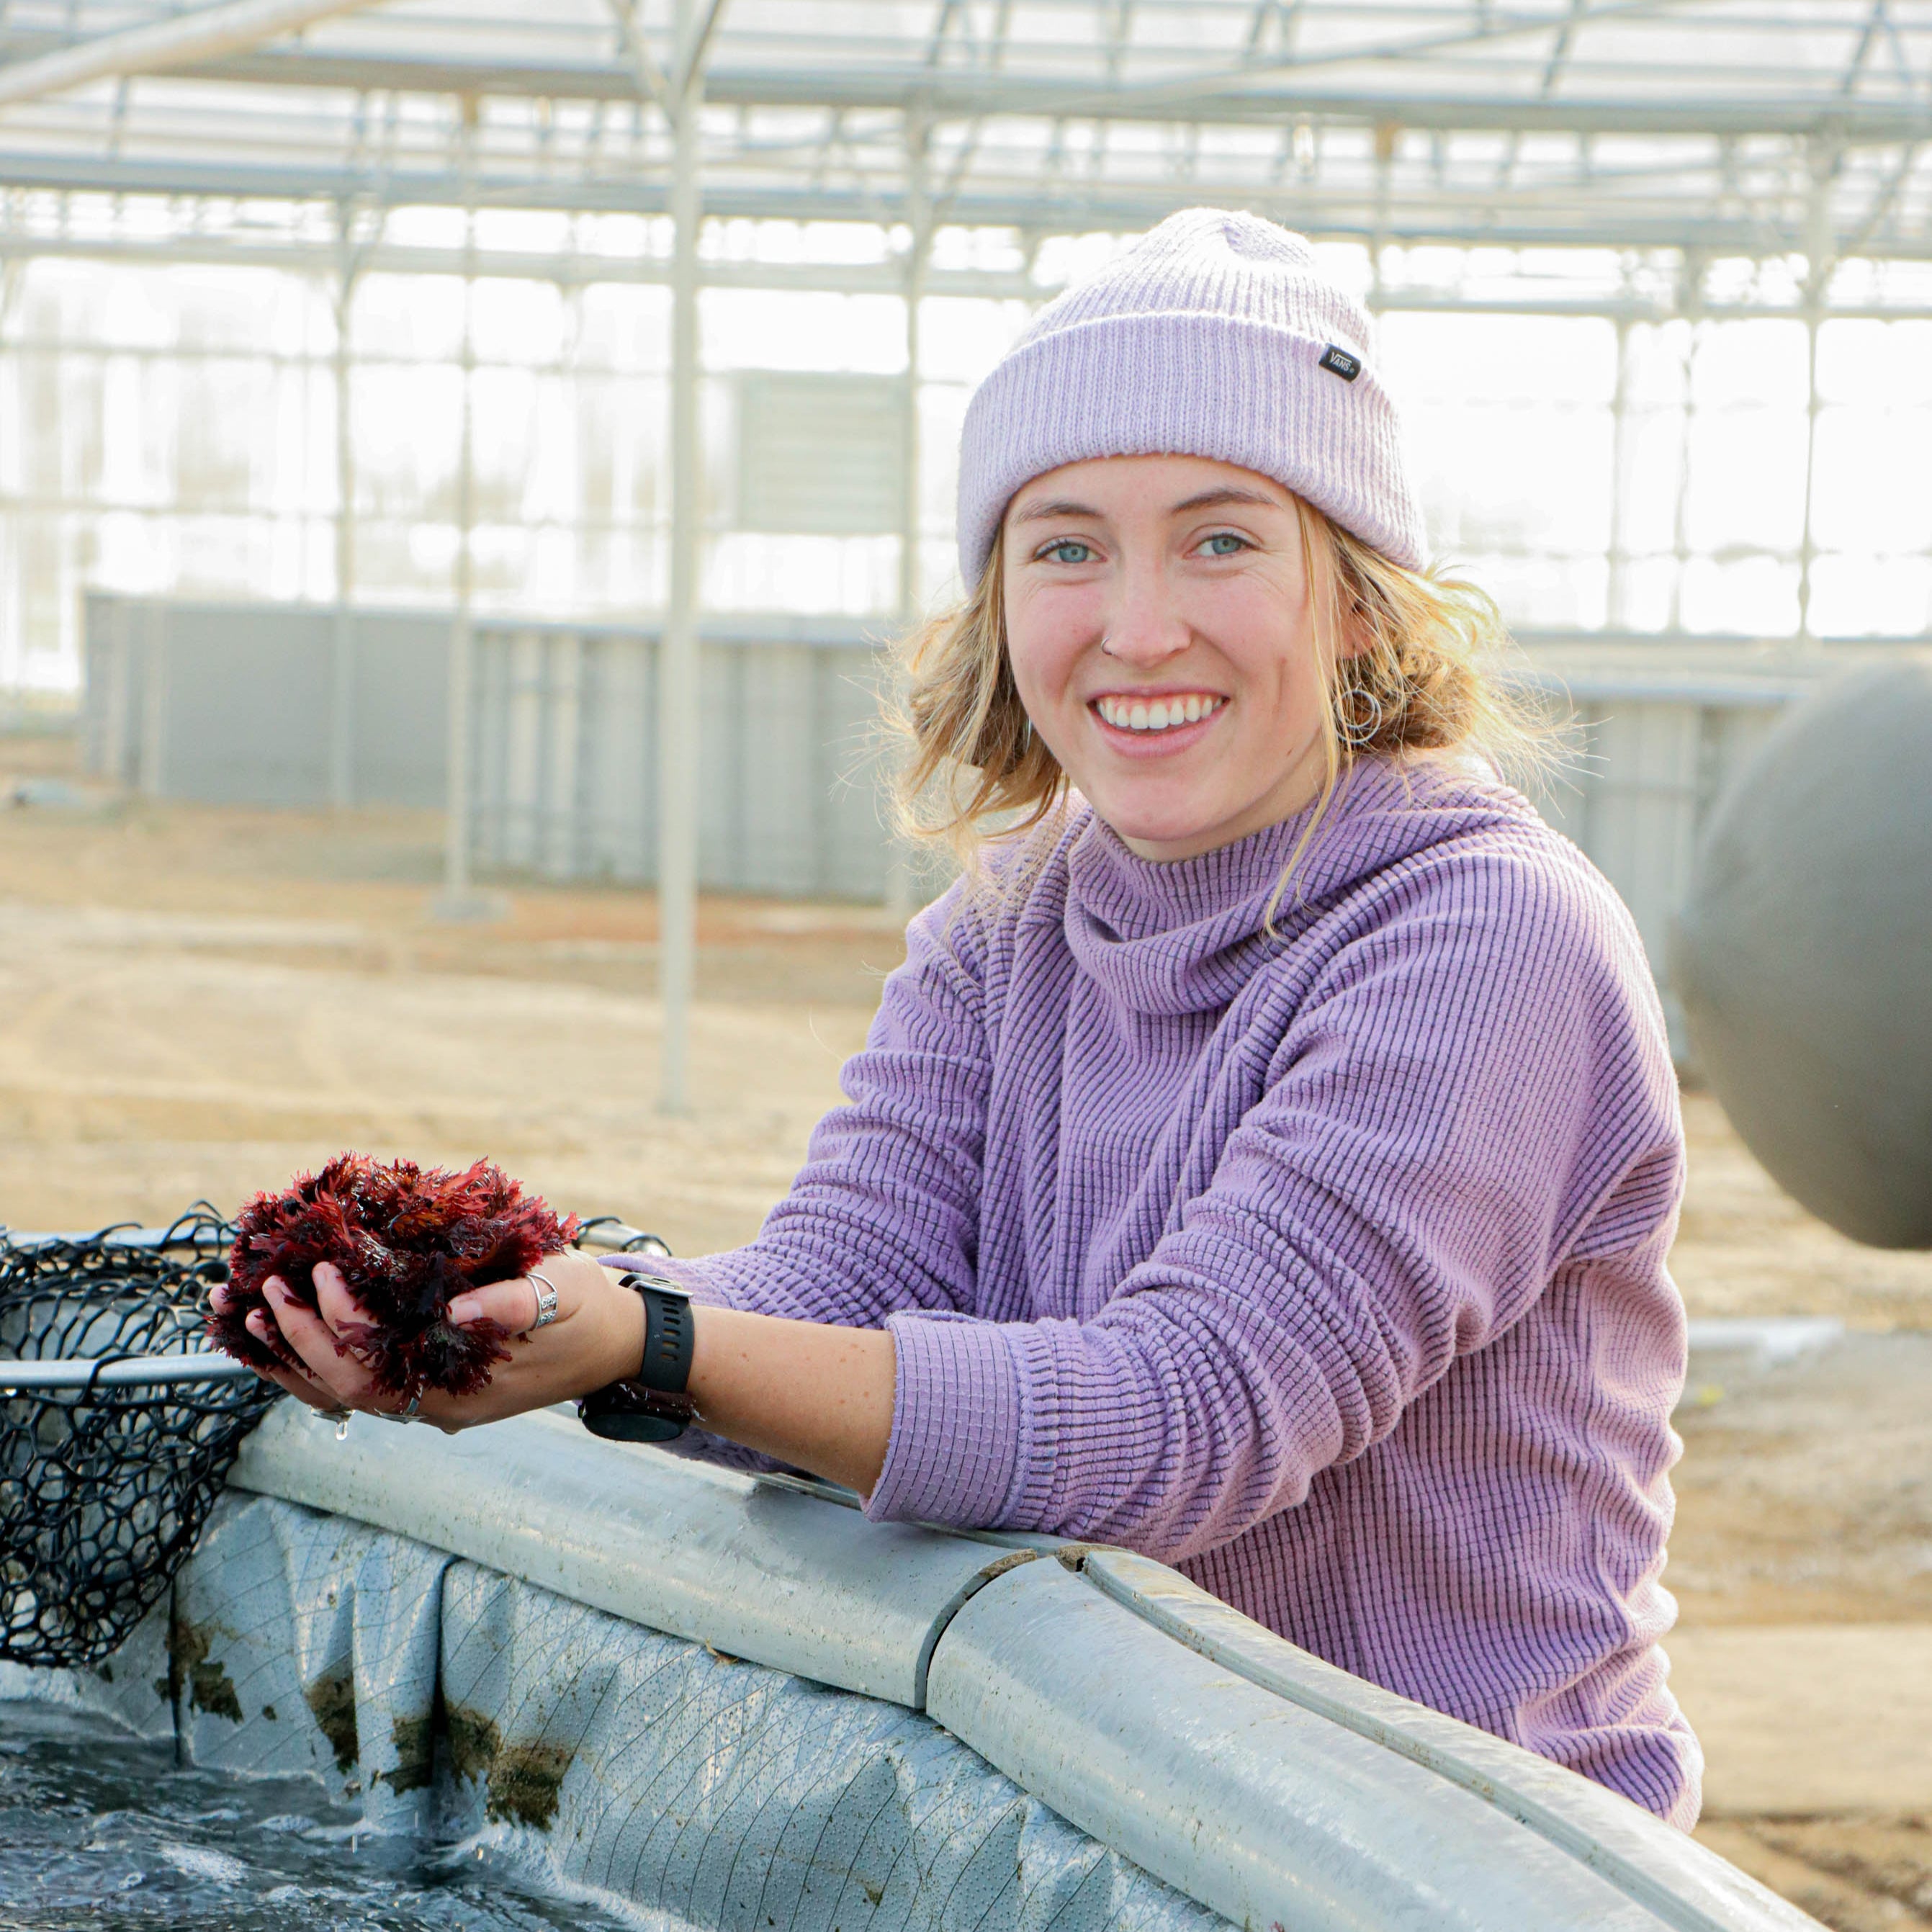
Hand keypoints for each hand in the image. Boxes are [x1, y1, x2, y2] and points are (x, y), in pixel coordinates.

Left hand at [207, 1247, 643, 1432]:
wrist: (621, 1344)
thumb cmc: (590, 1311)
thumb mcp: (562, 1291)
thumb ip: (512, 1303)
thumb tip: (457, 1310)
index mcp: (460, 1388)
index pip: (372, 1371)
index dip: (335, 1327)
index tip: (323, 1272)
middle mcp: (436, 1404)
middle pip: (341, 1389)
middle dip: (297, 1339)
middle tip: (267, 1286)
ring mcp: (433, 1397)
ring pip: (342, 1393)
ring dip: (294, 1354)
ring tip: (253, 1311)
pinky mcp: (434, 1381)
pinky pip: (363, 1379)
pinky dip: (321, 1356)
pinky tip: (296, 1327)